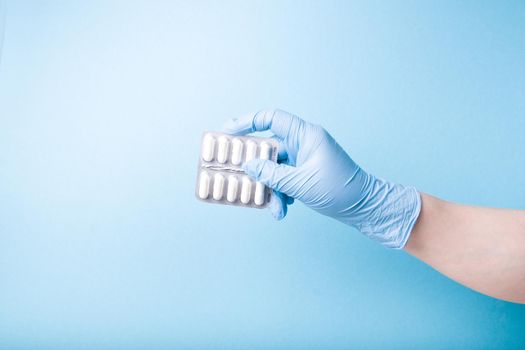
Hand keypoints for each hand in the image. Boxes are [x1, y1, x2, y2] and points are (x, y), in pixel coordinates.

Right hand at [223, 109, 420, 248]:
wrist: (364, 208)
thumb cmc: (339, 190)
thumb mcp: (300, 184)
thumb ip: (271, 174)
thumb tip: (248, 166)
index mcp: (306, 135)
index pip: (272, 118)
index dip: (248, 122)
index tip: (228, 132)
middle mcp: (303, 144)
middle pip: (269, 148)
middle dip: (256, 168)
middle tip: (236, 174)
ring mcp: (304, 159)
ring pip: (275, 169)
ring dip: (271, 189)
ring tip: (274, 209)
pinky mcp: (305, 174)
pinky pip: (283, 179)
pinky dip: (280, 194)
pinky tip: (282, 209)